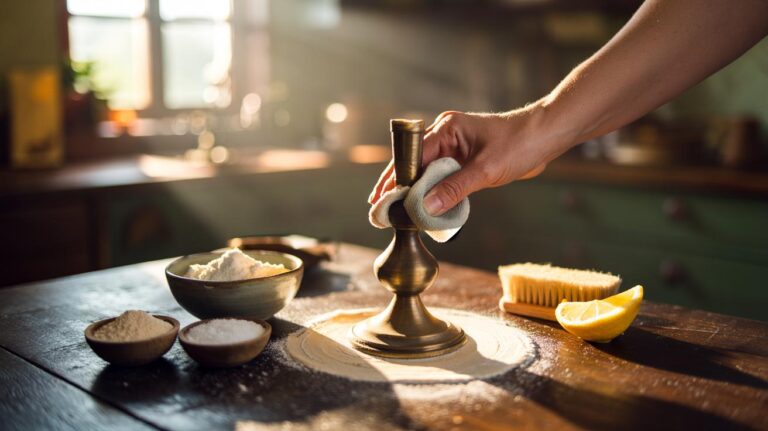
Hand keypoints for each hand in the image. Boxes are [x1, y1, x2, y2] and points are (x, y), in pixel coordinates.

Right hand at [369, 106, 564, 215]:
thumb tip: (426, 207)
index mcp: (446, 128)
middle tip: (380, 209)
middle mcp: (446, 135)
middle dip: (398, 186)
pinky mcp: (465, 159)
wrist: (548, 135)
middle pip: (414, 163)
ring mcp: (455, 147)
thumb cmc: (520, 143)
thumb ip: (455, 188)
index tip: (380, 199)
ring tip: (397, 212)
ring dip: (416, 191)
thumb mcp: (486, 169)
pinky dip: (434, 191)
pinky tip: (425, 206)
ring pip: (427, 172)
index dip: (394, 179)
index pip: (412, 155)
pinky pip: (443, 176)